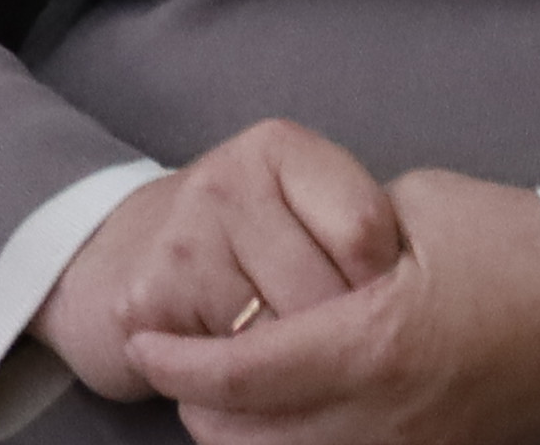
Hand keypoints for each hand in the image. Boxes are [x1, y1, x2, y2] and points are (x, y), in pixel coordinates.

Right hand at [38, 122, 399, 408]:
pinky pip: (233, 370)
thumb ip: (350, 227)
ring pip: (283, 339)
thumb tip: (428, 286)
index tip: (382, 305)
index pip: (366, 230)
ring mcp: (184, 236)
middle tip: (342, 354)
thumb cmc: (235, 244)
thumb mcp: (296, 209)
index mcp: (280, 148)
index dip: (385, 286)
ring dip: (298, 371)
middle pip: (327, 294)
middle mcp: (228, 178)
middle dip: (345, 339)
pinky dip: (251, 390)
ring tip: (293, 363)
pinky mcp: (150, 298)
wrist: (111, 262)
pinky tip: (246, 376)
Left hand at [131, 166, 539, 444]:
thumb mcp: (413, 209)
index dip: (175, 358)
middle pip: (243, 437)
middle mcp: (382, 419)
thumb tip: (284, 256)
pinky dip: (292, 443)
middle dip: (198, 397)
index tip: (139, 336)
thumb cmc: (521, 243)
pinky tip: (288, 405)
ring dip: (239, 428)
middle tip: (178, 351)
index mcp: (373, 346)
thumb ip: (335, 238)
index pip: (240, 372)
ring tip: (225, 379)